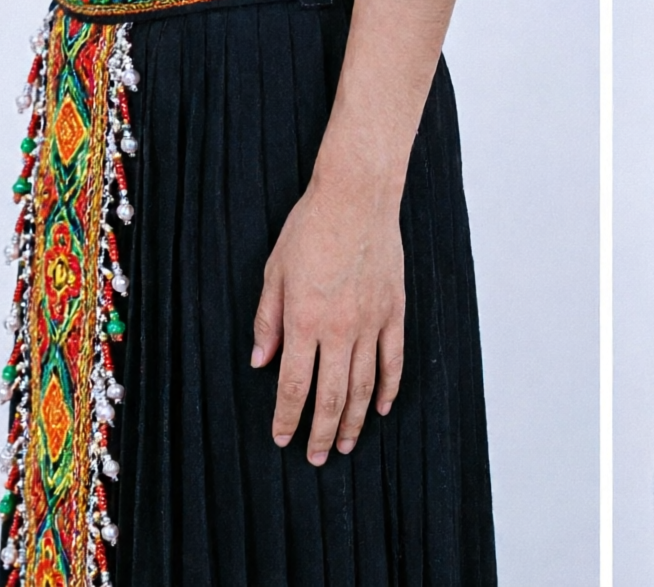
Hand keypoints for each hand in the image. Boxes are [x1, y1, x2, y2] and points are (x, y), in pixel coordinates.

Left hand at [251, 171, 404, 464]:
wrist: (356, 197)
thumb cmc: (310, 228)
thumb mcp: (275, 271)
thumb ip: (268, 320)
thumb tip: (259, 361)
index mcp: (304, 320)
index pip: (294, 384)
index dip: (287, 417)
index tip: (282, 438)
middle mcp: (338, 329)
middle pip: (332, 396)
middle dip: (322, 432)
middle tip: (317, 457)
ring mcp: (370, 322)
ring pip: (364, 386)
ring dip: (355, 421)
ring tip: (348, 444)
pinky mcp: (393, 311)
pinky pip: (392, 360)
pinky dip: (388, 388)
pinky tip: (382, 407)